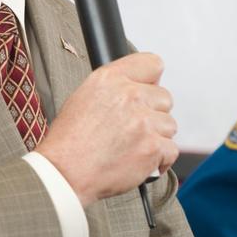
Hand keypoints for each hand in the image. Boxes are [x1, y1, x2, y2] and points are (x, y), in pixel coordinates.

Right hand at [36, 52, 177, 207]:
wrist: (66, 172)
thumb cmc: (70, 141)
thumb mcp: (83, 97)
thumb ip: (115, 87)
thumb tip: (139, 88)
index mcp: (110, 78)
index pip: (153, 64)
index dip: (152, 81)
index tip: (148, 92)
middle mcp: (129, 96)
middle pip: (165, 98)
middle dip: (153, 114)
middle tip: (133, 128)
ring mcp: (143, 122)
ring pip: (169, 125)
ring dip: (156, 137)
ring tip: (132, 147)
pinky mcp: (152, 147)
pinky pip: (171, 150)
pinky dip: (159, 159)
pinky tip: (140, 161)